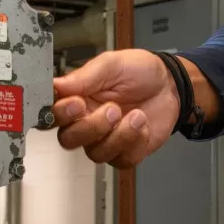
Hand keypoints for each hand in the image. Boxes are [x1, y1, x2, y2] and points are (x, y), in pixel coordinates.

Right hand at [52, 49, 179, 168]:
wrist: (170, 85)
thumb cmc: (140, 71)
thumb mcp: (112, 64)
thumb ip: (83, 76)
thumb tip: (55, 85)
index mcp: (77, 97)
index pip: (53, 113)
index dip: (60, 114)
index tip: (77, 103)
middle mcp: (87, 121)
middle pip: (68, 139)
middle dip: (91, 127)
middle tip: (112, 109)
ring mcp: (105, 139)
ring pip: (95, 153)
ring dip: (118, 135)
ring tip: (136, 114)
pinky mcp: (125, 152)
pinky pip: (121, 160)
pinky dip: (134, 142)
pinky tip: (143, 124)